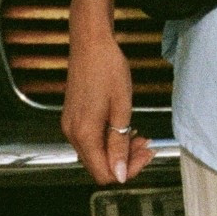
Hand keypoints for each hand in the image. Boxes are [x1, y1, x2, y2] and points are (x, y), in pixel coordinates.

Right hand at [62, 27, 152, 186]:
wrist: (90, 42)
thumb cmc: (106, 66)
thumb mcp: (121, 106)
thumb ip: (120, 143)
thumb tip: (120, 173)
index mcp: (84, 133)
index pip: (104, 173)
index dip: (127, 171)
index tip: (144, 156)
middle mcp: (72, 133)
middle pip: (99, 165)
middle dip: (125, 160)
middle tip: (146, 146)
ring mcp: (71, 125)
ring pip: (95, 152)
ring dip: (118, 149)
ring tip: (138, 135)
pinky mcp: (73, 117)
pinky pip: (90, 139)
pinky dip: (108, 138)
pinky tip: (122, 127)